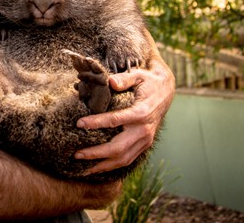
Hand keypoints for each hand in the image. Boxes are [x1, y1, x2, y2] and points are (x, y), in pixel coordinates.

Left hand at [73, 55, 174, 174]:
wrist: (166, 92)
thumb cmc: (149, 82)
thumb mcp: (139, 75)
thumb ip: (124, 79)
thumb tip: (110, 82)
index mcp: (141, 112)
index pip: (115, 121)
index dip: (96, 123)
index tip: (79, 124)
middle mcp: (144, 130)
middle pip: (118, 148)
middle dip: (96, 153)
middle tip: (76, 154)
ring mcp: (145, 140)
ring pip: (123, 158)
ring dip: (103, 165)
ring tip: (84, 168)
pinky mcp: (145, 144)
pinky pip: (128, 159)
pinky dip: (113, 165)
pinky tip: (98, 167)